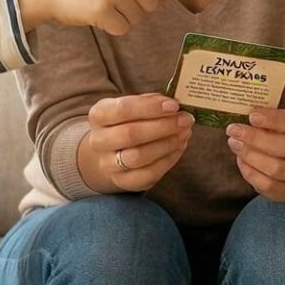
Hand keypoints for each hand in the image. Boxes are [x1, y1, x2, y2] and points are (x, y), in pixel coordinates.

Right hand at [76, 93, 191, 193]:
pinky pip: (148, 174)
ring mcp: (109, 164)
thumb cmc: (128, 122)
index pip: (121, 109)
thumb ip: (152, 102)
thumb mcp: (134, 106)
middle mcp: (99, 141)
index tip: (174, 105)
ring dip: (167, 144)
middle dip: (163, 126)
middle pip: (130, 134)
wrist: (112, 151)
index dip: (150, 107)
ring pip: (138, 157)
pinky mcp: (123, 181)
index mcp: (99, 115)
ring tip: (185, 133)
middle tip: (185, 120)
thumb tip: (173, 104)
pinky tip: (179, 147)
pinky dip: (168, 160)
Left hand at [226, 108, 284, 203]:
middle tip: (234, 130)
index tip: (252, 116)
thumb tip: (245, 116)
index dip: (274, 119)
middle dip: (255, 138)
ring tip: (234, 143)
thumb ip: (271, 116)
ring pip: (276, 169)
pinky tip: (241, 160)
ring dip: (250, 156)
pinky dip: (250, 172)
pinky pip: (268, 186)